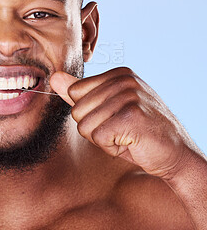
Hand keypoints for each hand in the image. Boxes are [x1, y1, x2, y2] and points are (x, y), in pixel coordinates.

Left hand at [50, 67, 196, 179]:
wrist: (176, 154)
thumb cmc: (138, 132)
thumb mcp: (106, 108)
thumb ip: (80, 93)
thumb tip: (54, 77)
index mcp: (118, 74)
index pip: (75, 92)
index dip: (89, 113)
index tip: (114, 118)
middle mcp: (124, 80)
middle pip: (77, 110)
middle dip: (94, 128)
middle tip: (121, 130)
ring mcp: (129, 96)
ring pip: (84, 125)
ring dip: (102, 139)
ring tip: (126, 136)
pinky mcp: (132, 116)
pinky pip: (97, 137)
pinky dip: (110, 147)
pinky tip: (130, 144)